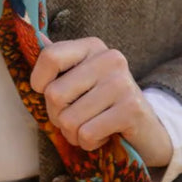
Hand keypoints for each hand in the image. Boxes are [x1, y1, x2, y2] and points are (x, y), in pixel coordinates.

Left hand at [29, 37, 172, 168]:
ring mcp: (122, 83)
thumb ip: (59, 61)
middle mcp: (109, 59)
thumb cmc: (103, 105)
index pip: (50, 56)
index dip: (39, 81)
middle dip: (58, 116)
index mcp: (92, 47)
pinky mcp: (131, 110)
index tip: (47, 93)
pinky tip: (104, 135)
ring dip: (74, 134)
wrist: (147, 131)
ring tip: (91, 127)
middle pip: (55, 94)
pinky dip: (90, 143)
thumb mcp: (81, 79)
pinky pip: (87, 134)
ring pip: (69, 119)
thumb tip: (34, 37)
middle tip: (76, 118)